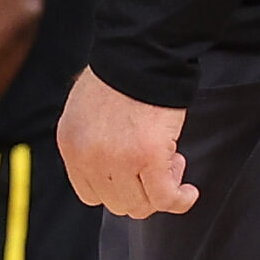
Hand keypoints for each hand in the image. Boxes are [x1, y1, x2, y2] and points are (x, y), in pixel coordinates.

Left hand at [57, 68, 197, 219]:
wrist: (139, 55)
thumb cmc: (120, 75)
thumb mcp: (86, 110)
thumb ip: (92, 140)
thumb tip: (113, 167)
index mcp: (71, 144)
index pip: (89, 192)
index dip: (117, 187)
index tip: (135, 173)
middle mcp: (88, 157)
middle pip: (116, 202)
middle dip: (141, 189)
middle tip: (158, 164)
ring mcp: (116, 161)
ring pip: (140, 205)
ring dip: (160, 190)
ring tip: (172, 161)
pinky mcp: (148, 159)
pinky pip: (165, 199)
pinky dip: (180, 200)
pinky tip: (188, 192)